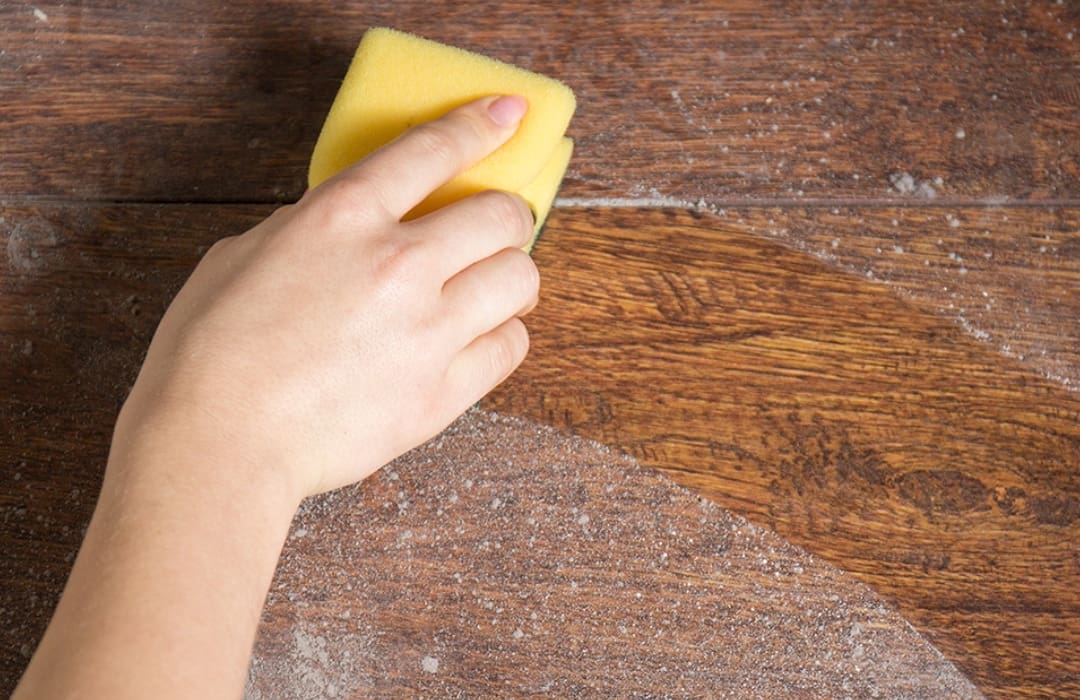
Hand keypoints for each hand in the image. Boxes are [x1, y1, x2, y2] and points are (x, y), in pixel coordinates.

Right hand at [114, 95, 538, 499]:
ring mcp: (428, 330)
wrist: (219, 443)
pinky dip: (503, 336)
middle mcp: (398, 264)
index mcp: (343, 217)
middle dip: (506, 216)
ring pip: (521, 279)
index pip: (434, 150)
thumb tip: (352, 229)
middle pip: (503, 215)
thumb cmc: (212, 352)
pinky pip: (511, 348)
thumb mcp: (245, 255)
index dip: (481, 125)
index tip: (508, 114)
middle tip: (493, 230)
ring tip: (491, 289)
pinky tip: (479, 339)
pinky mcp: (441, 392)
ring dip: (511, 277)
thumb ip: (312, 230)